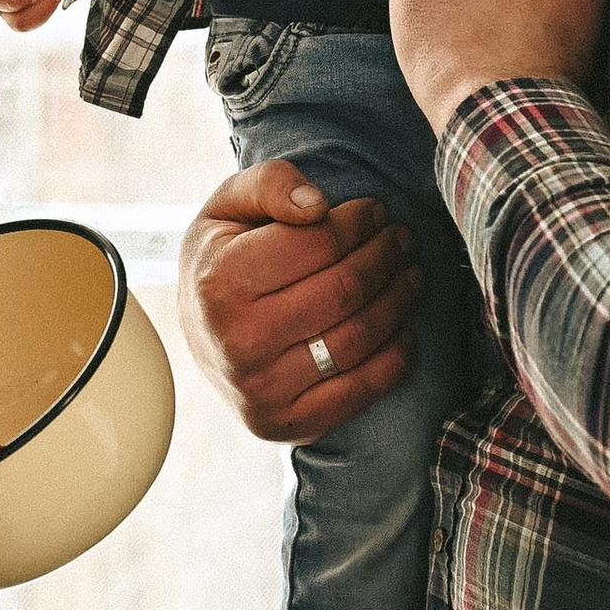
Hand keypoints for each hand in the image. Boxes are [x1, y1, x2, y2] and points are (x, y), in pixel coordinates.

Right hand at [176, 159, 416, 442]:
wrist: (199, 334)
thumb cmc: (223, 259)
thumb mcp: (228, 206)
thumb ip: (270, 184)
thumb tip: (318, 206)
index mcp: (221, 282)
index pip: (318, 244)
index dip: (359, 223)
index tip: (377, 211)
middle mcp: (238, 342)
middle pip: (345, 291)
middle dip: (386, 257)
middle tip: (402, 240)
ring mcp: (261, 391)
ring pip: (360, 338)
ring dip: (399, 300)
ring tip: (410, 274)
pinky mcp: (285, 425)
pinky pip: (363, 390)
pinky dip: (396, 355)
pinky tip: (403, 325)